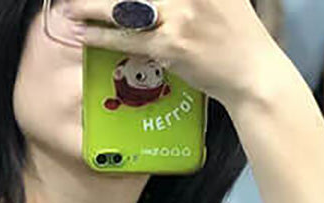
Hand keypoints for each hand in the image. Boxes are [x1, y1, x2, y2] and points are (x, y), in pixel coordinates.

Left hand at [63, 0, 276, 107]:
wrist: (254, 75)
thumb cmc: (237, 36)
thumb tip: (149, 0)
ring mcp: (180, 15)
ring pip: (123, 5)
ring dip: (91, 6)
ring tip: (69, 7)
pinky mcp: (172, 45)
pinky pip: (128, 38)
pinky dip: (102, 35)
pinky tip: (85, 32)